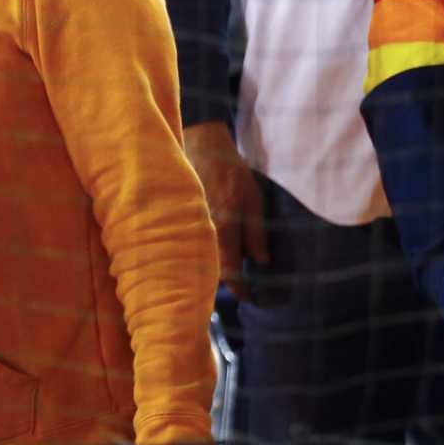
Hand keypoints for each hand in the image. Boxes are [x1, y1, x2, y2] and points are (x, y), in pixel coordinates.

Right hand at [183, 120, 265, 297]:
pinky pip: (191, 244)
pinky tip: (209, 252)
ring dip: (212, 269)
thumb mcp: (254, 198)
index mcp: (224, 230)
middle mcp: (204, 233)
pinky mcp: (181, 220)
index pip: (230, 273)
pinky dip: (201, 253)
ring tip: (225, 273)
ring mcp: (190, 227)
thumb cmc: (232, 172)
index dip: (240, 289)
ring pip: (200, 259)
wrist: (203, 146)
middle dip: (225, 283)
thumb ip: (257, 232)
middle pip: (212, 271)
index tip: (248, 297)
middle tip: (240, 288)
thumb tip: (262, 262)